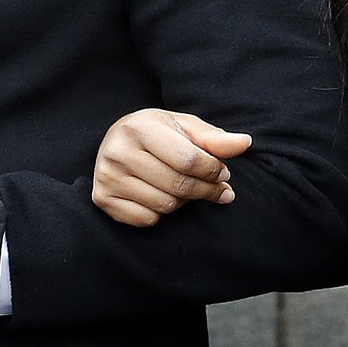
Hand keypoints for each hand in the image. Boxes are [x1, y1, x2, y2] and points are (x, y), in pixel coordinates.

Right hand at [92, 109, 250, 226]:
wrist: (116, 141)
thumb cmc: (157, 133)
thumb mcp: (185, 128)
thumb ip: (214, 138)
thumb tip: (245, 143)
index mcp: (139, 127)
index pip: (189, 160)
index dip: (214, 171)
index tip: (223, 173)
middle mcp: (117, 151)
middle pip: (178, 186)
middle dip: (206, 190)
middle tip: (217, 188)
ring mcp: (107, 177)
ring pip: (165, 205)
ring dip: (184, 202)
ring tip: (185, 188)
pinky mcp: (102, 199)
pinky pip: (147, 219)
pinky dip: (161, 213)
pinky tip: (161, 196)